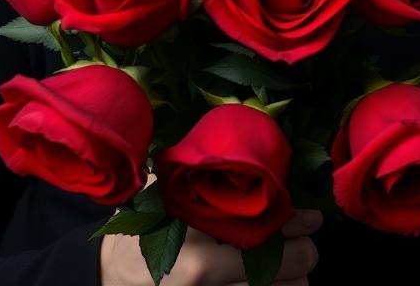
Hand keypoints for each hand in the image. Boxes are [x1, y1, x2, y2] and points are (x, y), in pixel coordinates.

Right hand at [100, 173, 321, 285]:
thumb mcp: (163, 194)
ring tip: (299, 270)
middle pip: (274, 275)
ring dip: (291, 283)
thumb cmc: (138, 225)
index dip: (293, 226)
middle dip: (300, 259)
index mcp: (196, 246)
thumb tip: (238, 147)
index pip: (261, 237)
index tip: (313, 218)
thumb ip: (196, 175)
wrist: (106, 275)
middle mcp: (203, 278)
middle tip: (310, 246)